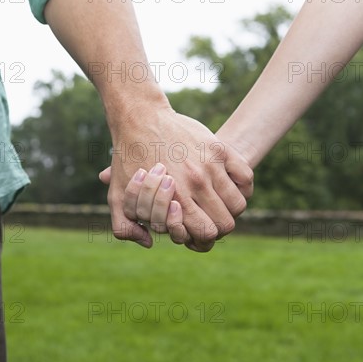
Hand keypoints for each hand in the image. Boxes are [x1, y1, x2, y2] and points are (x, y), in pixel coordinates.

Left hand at [102, 107, 252, 251]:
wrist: (140, 119)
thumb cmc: (128, 160)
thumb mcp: (116, 197)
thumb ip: (123, 227)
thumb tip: (148, 242)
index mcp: (176, 199)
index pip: (207, 234)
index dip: (203, 237)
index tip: (196, 228)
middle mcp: (197, 184)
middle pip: (226, 223)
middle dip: (218, 226)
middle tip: (207, 218)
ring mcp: (211, 165)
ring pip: (238, 204)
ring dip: (230, 208)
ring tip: (217, 203)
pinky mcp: (219, 148)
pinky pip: (246, 177)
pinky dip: (242, 186)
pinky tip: (228, 185)